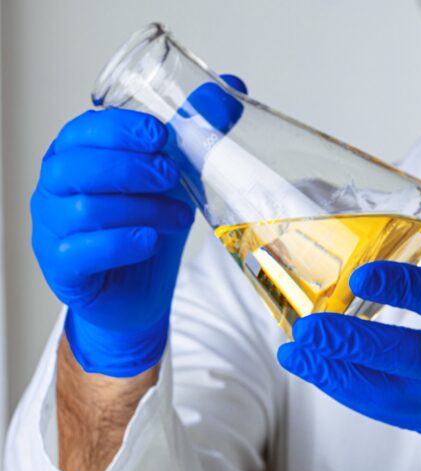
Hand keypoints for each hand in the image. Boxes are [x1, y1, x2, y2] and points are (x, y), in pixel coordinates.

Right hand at [31, 75, 245, 376]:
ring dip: (140, 210)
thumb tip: (233, 89)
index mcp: (77, 154)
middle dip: (130, 168)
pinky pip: (82, 250)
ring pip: (85, 209)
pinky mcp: (62, 267)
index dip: (120, 129)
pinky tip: (148, 240)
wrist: (138, 295)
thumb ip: (199, 133)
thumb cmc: (146, 227)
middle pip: (77, 166)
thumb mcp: (176, 177)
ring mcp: (51, 227)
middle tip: (172, 176)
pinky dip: (119, 243)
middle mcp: (56, 187)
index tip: (160, 135)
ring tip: (180, 218)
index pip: (85, 130)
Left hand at [277, 214, 420, 464]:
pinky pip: (389, 412)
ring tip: (296, 353)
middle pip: (405, 359)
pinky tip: (322, 372)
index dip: (400, 289)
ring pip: (387, 396)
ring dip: (336, 375)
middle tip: (308, 327)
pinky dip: (351, 393)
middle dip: (351, 344)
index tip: (361, 277)